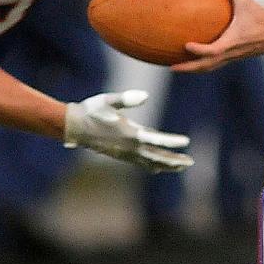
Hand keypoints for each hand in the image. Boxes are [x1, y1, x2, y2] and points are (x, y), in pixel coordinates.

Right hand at [63, 90, 192, 171]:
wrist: (74, 126)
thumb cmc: (91, 110)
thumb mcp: (107, 100)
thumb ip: (126, 99)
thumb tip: (146, 96)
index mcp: (129, 133)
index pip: (156, 139)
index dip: (172, 142)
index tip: (186, 142)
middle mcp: (129, 147)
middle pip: (157, 156)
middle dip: (174, 160)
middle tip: (190, 162)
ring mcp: (124, 153)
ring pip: (150, 162)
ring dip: (166, 165)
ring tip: (181, 166)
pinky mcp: (120, 155)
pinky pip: (140, 163)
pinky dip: (152, 165)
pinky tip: (159, 168)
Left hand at [172, 0, 263, 72]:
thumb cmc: (262, 18)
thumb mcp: (245, 0)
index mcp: (232, 41)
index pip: (213, 51)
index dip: (199, 50)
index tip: (185, 45)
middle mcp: (231, 52)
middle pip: (207, 66)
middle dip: (189, 68)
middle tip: (172, 67)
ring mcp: (233, 56)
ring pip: (210, 68)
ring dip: (194, 69)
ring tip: (179, 67)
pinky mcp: (235, 56)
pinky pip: (216, 64)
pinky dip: (204, 64)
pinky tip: (195, 59)